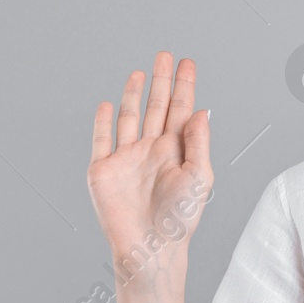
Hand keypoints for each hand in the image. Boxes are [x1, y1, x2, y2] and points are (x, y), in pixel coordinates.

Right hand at [88, 51, 212, 270]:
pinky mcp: (103, 170)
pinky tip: (107, 103)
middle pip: (157, 107)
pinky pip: (102, 140)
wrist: (150, 247)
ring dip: (134, 94)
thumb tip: (202, 110)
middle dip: (161, 81)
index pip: (182, 110)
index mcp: (176, 152)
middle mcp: (152, 151)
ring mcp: (126, 159)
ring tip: (140, 72)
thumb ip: (199, 142)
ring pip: (130, 117)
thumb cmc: (180, 220)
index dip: (185, 86)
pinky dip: (102, 121)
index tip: (187, 63)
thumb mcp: (199, 177)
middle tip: (165, 55)